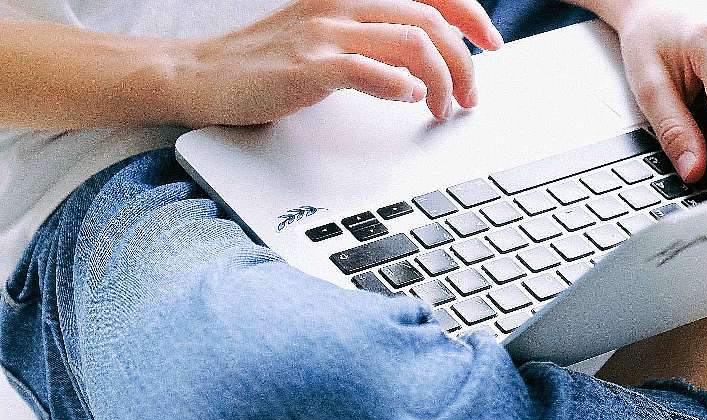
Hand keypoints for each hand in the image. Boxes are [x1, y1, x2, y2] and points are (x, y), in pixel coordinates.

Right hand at [173, 0, 503, 126]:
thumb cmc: (269, 65)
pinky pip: (368, 70)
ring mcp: (325, 32)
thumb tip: (428, 64)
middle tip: (471, 96)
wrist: (203, 75)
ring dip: (441, 81)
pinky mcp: (308, 66)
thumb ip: (375, 41)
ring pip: (411, 43)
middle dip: (464, 62)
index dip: (470, 15)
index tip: (492, 44)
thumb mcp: (330, 38)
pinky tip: (409, 100)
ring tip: (443, 109)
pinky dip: (398, 87)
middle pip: (430, 20)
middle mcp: (343, 3)